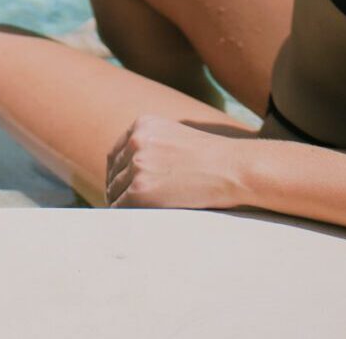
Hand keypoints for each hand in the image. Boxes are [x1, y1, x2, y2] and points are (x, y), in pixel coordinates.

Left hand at [105, 115, 243, 210]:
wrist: (232, 168)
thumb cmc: (214, 158)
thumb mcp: (177, 137)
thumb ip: (154, 145)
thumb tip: (137, 168)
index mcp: (142, 124)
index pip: (117, 153)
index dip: (118, 173)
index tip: (122, 188)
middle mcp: (135, 140)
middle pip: (113, 172)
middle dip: (119, 189)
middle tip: (126, 207)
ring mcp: (136, 165)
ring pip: (114, 190)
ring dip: (122, 203)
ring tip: (134, 217)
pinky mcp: (140, 189)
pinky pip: (120, 206)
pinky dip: (124, 215)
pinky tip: (134, 222)